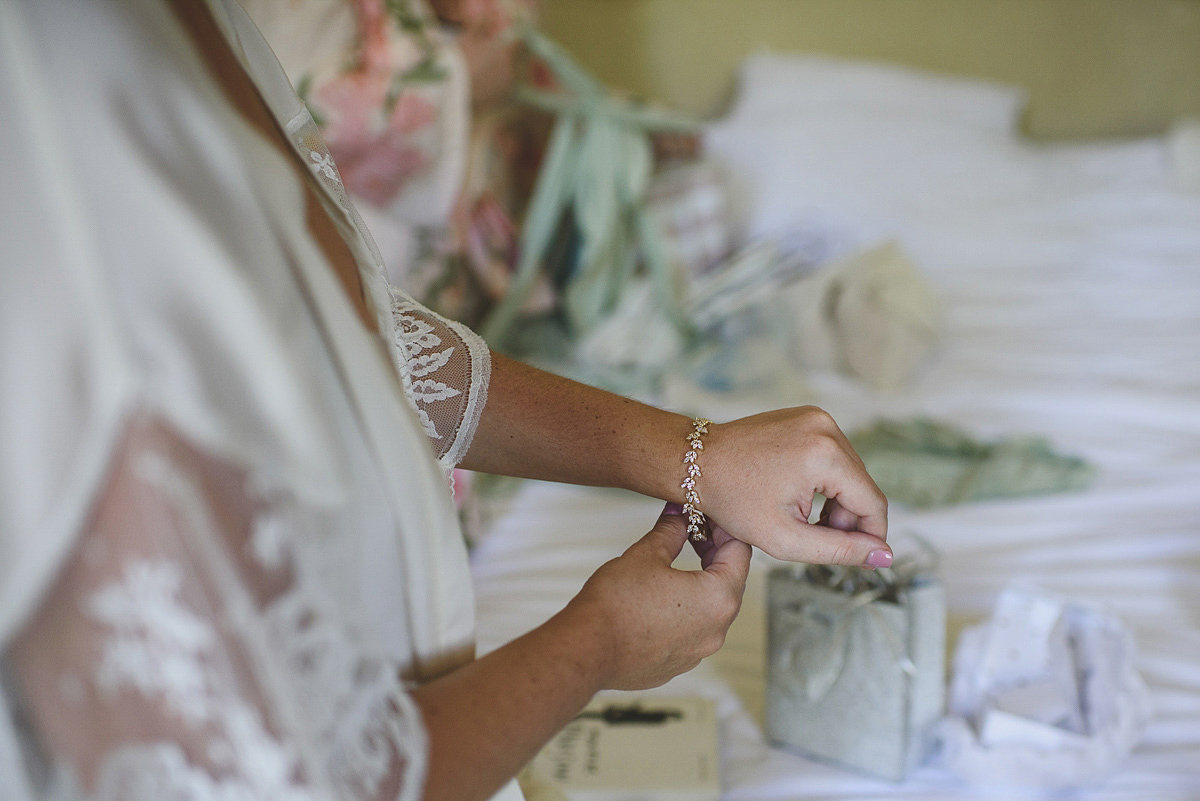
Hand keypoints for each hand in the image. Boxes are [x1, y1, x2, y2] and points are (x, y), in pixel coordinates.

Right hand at [562, 504, 751, 690]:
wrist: (588, 650)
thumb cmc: (617, 604)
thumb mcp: (647, 554)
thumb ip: (672, 531)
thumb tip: (679, 515)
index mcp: (719, 598)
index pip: (740, 552)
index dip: (724, 528)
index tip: (706, 517)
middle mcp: (717, 630)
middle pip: (730, 581)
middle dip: (713, 554)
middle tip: (691, 532)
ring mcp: (698, 652)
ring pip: (711, 609)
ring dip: (699, 582)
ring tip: (672, 563)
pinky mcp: (679, 664)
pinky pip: (691, 631)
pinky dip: (684, 610)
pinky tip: (658, 598)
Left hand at [700, 406, 890, 566]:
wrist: (694, 462)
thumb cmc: (731, 499)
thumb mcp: (785, 537)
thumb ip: (839, 550)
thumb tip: (883, 555)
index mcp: (825, 455)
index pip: (873, 503)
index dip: (871, 536)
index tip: (861, 558)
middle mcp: (826, 428)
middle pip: (863, 486)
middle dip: (848, 519)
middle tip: (816, 540)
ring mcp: (817, 418)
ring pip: (850, 473)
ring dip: (837, 501)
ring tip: (803, 519)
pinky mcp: (808, 417)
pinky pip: (833, 456)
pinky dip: (825, 481)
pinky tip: (798, 496)